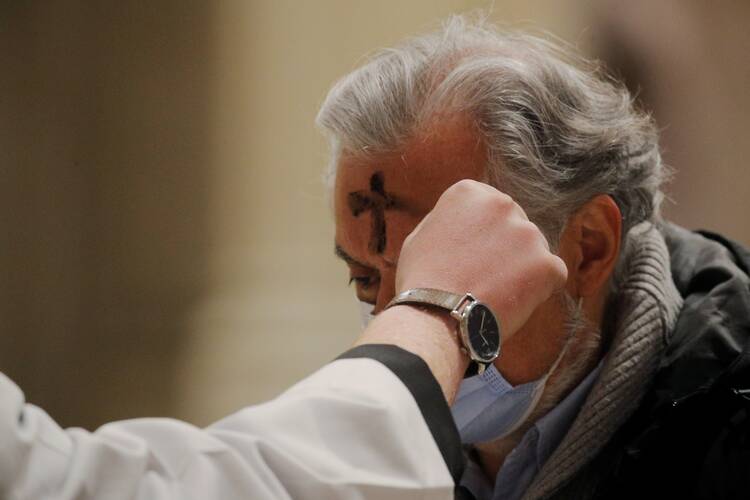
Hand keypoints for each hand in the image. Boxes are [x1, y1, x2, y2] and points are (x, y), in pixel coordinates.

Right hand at [395, 180, 567, 340]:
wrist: (434, 317)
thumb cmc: (422, 280)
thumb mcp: (422, 235)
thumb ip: (449, 221)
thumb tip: (464, 221)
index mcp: (470, 193)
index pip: (489, 210)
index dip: (481, 236)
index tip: (470, 256)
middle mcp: (502, 204)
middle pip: (514, 226)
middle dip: (504, 250)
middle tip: (483, 278)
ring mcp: (527, 233)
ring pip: (533, 251)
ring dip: (520, 270)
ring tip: (494, 294)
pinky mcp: (546, 263)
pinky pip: (552, 275)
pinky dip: (538, 290)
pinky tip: (512, 302)